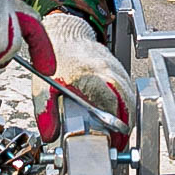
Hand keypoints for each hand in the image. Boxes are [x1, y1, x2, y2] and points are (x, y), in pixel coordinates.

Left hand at [30, 12, 137, 148]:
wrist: (66, 34)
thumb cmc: (55, 59)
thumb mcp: (43, 88)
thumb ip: (45, 113)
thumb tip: (50, 135)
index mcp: (90, 77)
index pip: (112, 103)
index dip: (116, 123)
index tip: (114, 138)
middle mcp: (107, 71)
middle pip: (127, 101)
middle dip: (126, 123)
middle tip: (119, 140)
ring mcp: (115, 67)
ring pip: (131, 95)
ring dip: (129, 114)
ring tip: (120, 131)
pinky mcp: (118, 67)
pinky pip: (129, 87)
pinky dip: (128, 103)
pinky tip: (121, 114)